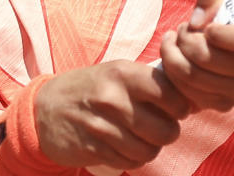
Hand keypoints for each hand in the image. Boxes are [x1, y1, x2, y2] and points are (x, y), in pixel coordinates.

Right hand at [35, 60, 190, 169]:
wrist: (44, 108)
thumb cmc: (90, 87)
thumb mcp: (116, 72)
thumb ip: (149, 81)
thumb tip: (190, 97)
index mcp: (123, 73)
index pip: (171, 94)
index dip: (181, 106)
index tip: (177, 109)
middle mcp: (113, 99)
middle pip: (165, 129)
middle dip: (169, 132)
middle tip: (162, 127)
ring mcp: (102, 126)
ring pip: (149, 150)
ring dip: (151, 148)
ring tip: (143, 138)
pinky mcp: (93, 149)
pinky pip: (130, 162)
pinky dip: (134, 158)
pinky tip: (127, 146)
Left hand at [159, 0, 233, 110]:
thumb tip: (196, 22)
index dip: (223, 35)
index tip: (208, 27)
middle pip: (211, 60)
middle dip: (187, 39)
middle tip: (183, 27)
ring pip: (195, 77)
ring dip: (175, 53)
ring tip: (177, 37)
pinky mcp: (224, 104)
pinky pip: (189, 93)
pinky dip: (174, 72)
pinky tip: (176, 54)